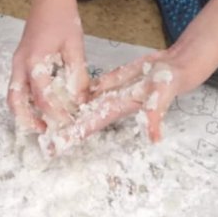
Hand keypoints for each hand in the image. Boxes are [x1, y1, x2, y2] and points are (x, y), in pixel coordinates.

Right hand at [8, 0, 90, 132]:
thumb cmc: (63, 19)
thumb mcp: (76, 47)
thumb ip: (77, 75)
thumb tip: (81, 100)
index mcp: (34, 60)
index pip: (42, 96)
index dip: (55, 112)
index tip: (68, 122)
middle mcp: (20, 64)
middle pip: (15, 100)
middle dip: (27, 119)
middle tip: (45, 130)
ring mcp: (17, 63)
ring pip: (13, 94)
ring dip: (24, 112)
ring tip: (43, 122)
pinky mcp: (20, 62)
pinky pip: (18, 86)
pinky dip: (26, 100)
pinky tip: (42, 104)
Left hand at [38, 50, 193, 155]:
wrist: (175, 68)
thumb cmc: (169, 83)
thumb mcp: (161, 96)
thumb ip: (155, 116)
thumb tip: (155, 139)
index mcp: (116, 109)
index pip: (88, 126)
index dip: (72, 136)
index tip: (54, 147)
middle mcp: (110, 105)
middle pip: (80, 121)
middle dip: (63, 132)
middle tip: (42, 144)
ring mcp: (109, 94)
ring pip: (82, 107)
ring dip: (66, 116)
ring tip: (45, 124)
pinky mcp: (112, 81)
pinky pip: (89, 90)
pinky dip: (75, 94)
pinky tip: (60, 95)